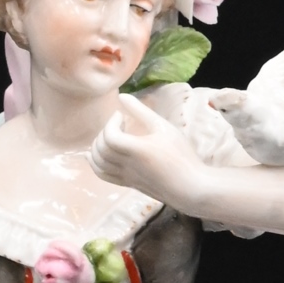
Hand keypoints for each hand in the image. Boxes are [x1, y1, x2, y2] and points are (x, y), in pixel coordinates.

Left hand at [87, 96, 202, 204]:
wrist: (191, 187)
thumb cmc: (182, 155)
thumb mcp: (164, 128)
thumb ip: (141, 112)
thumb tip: (122, 96)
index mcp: (137, 150)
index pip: (110, 136)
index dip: (111, 123)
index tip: (122, 116)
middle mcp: (128, 165)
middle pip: (101, 148)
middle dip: (104, 132)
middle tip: (118, 125)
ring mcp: (126, 176)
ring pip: (98, 163)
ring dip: (97, 147)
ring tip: (109, 137)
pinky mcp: (128, 183)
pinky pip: (103, 175)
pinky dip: (94, 164)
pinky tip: (92, 155)